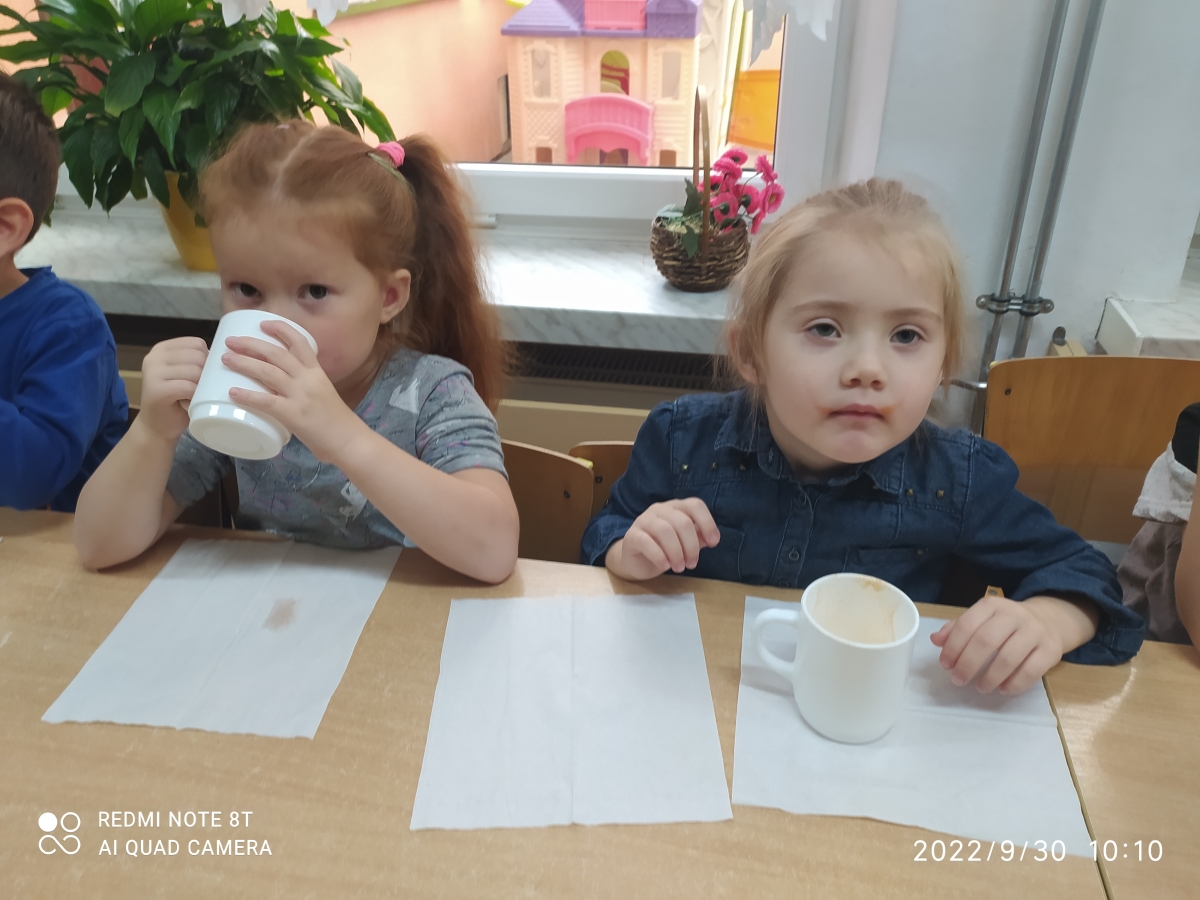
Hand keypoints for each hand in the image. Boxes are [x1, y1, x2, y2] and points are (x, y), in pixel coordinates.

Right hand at [138, 336, 207, 442]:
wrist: (157, 428)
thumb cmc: (177, 401)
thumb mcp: (186, 375)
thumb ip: (196, 361)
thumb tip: (226, 355)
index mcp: (163, 348)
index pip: (196, 343)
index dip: (208, 360)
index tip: (204, 376)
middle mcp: (154, 356)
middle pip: (197, 356)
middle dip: (206, 374)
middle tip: (200, 390)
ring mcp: (152, 372)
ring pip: (194, 371)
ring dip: (201, 387)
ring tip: (194, 397)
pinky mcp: (156, 389)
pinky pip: (188, 387)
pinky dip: (195, 396)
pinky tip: (190, 403)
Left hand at [222, 320, 363, 462]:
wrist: (350, 441)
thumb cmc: (338, 423)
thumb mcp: (324, 395)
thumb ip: (305, 389)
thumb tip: (282, 390)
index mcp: (317, 373)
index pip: (299, 342)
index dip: (280, 329)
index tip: (263, 323)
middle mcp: (308, 379)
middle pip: (276, 353)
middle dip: (251, 344)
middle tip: (231, 341)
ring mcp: (301, 396)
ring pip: (268, 372)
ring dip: (244, 363)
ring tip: (226, 359)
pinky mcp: (294, 414)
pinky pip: (266, 401)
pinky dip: (248, 395)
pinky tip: (233, 392)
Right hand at [606, 498, 719, 580]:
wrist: (637, 560)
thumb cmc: (664, 549)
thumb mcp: (685, 544)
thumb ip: (698, 538)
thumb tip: (712, 539)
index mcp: (676, 508)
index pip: (695, 505)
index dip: (707, 523)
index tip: (713, 543)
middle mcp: (660, 509)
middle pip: (682, 522)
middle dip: (691, 546)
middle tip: (692, 564)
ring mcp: (644, 520)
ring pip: (665, 531)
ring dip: (676, 553)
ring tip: (680, 567)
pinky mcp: (632, 535)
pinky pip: (646, 542)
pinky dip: (659, 555)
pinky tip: (664, 566)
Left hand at [930, 594, 1065, 694]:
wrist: (1049, 620)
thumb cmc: (1006, 624)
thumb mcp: (981, 619)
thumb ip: (958, 629)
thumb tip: (935, 640)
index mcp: (991, 605)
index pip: (967, 625)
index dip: (953, 647)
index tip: (945, 665)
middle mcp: (1014, 615)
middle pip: (986, 641)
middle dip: (968, 664)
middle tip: (958, 680)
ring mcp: (1035, 631)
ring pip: (1008, 657)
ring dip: (990, 677)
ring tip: (980, 688)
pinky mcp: (1051, 650)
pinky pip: (1032, 671)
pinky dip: (1015, 684)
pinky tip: (1003, 690)